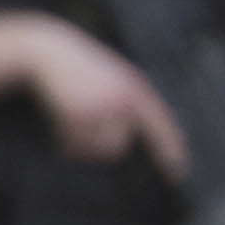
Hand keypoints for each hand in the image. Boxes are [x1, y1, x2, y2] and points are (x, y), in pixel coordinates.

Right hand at [21, 27, 188, 175]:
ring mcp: (102, 108)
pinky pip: (73, 146)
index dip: (170, 150)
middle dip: (98, 140)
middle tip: (82, 116)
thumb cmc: (79, 65)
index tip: (177, 173)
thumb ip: (130, 100)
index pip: (161, 125)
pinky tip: (59, 115)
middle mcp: (124, 100)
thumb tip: (128, 138)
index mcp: (137, 88)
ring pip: (95, 149)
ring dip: (80, 141)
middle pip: (117, 146)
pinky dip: (63, 139)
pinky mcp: (78, 115)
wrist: (47, 50)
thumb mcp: (115, 75)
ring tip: (71, 114)